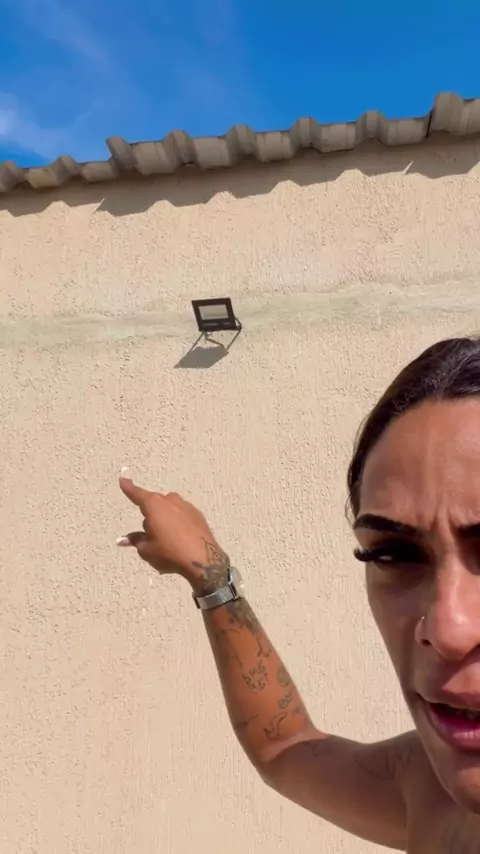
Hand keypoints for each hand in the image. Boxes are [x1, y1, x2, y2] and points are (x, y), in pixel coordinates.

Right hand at [117, 469, 228, 588]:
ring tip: (168, 541)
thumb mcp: (146, 550)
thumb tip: (123, 539)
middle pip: (154, 505)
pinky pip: (182, 515)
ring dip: (165, 520)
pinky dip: (178, 523)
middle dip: (150, 517)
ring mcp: (186, 506)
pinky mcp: (198, 514)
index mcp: (154, 505)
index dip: (128, 487)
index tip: (123, 478)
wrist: (203, 559)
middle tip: (152, 538)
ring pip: (169, 509)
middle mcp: (170, 500)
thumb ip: (135, 540)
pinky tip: (180, 539)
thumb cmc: (170, 553)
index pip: (137, 494)